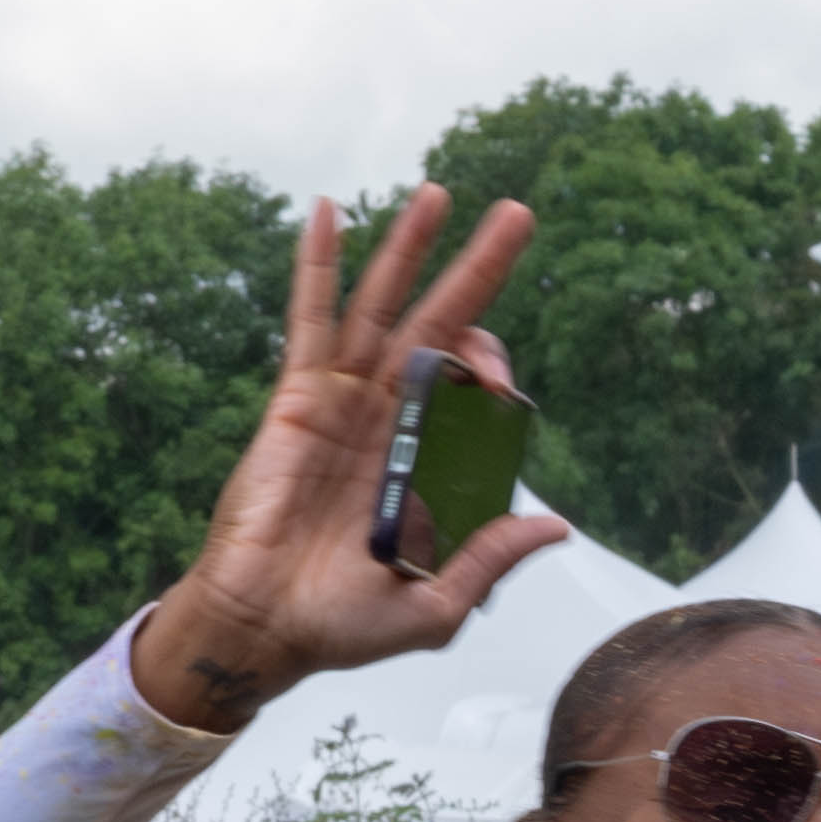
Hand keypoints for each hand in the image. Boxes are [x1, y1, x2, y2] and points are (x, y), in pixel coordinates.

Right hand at [126, 186, 561, 730]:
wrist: (264, 630)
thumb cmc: (340, 626)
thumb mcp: (434, 605)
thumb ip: (488, 558)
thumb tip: (555, 524)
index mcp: (428, 459)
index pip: (474, 387)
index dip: (494, 371)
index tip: (498, 388)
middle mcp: (391, 419)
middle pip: (441, 325)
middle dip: (480, 269)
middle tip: (519, 213)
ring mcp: (345, 402)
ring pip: (384, 308)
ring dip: (411, 247)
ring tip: (440, 192)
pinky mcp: (300, 398)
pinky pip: (312, 320)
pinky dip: (320, 265)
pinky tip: (329, 211)